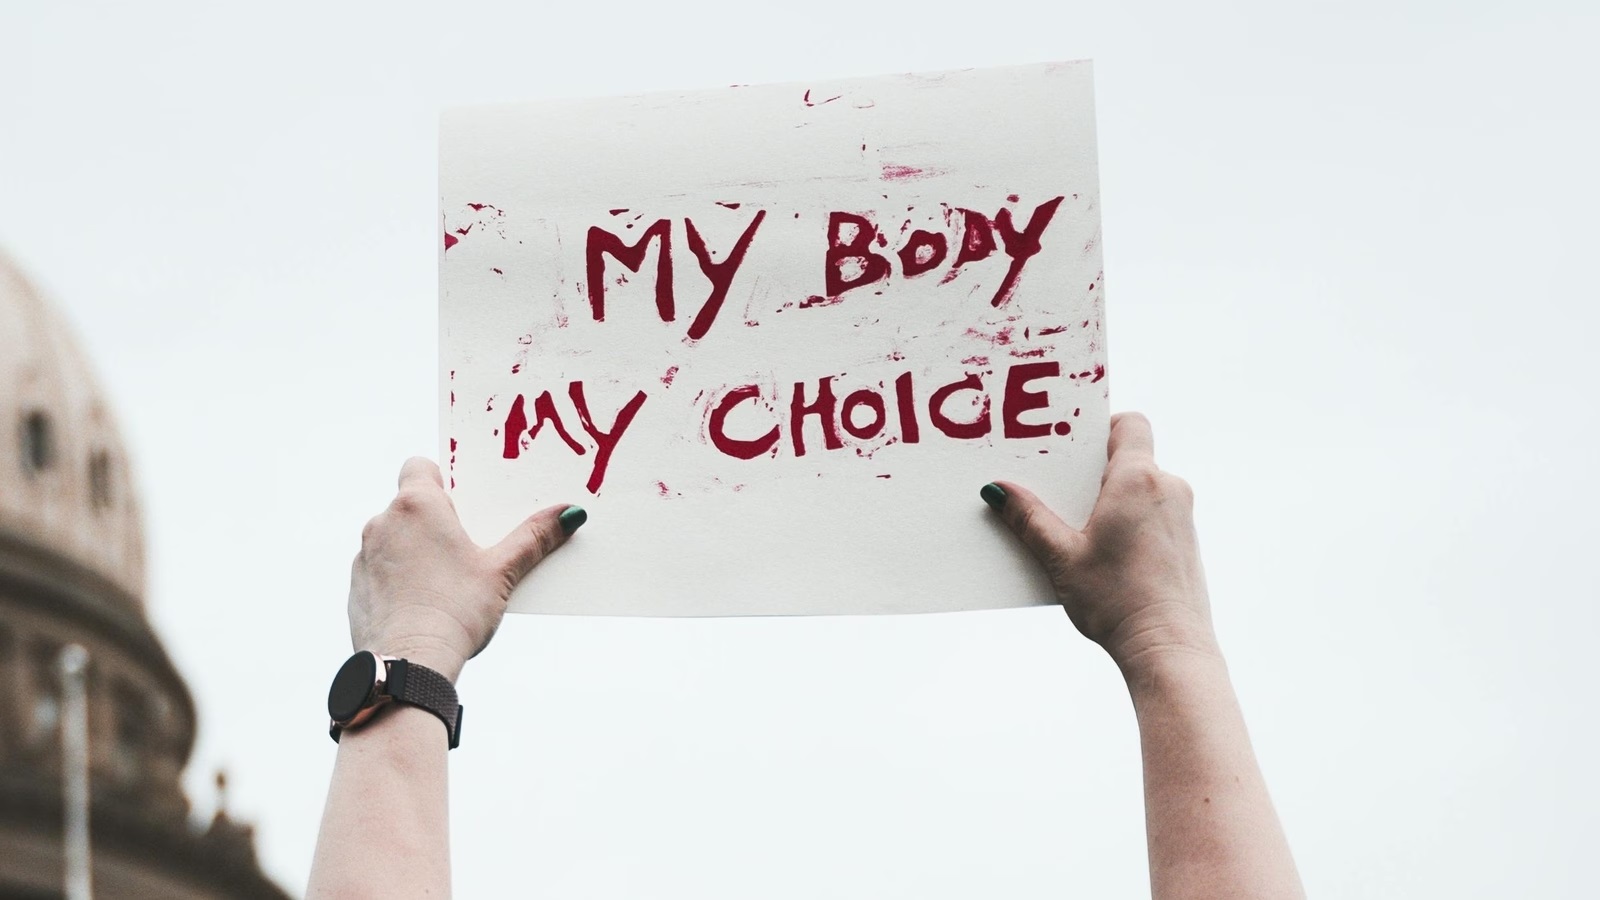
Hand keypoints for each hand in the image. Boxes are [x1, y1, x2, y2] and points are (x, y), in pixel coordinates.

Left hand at [347, 457, 583, 680]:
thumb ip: (534, 538)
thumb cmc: (455, 611)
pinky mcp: (356, 588)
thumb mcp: (502, 572)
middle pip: (410, 505)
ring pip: (393, 538)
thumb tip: (570, 513)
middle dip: (436, 520)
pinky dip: (398, 579)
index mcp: (418, 506)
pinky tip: (424, 604)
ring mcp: (364, 556)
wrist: (409, 663)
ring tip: (446, 581)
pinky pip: (380, 570)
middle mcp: (383, 522)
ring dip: (415, 549)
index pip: (420, 466)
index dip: (441, 479)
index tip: (462, 503)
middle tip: (467, 546)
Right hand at [985, 413, 1217, 672]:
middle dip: (1093, 470)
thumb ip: (1029, 518)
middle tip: (1058, 489)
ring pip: (1142, 487)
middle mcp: (1168, 488)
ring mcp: (1182, 516)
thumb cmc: (1118, 601)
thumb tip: (998, 490)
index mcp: (1138, 479)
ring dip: (1111, 499)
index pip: (1129, 423)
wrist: (1169, 647)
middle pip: (1129, 457)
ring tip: (1077, 529)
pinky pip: (1153, 514)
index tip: (1071, 444)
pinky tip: (1103, 553)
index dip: (1101, 425)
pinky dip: (1128, 521)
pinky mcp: (1185, 542)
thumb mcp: (1061, 557)